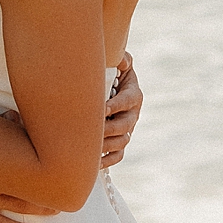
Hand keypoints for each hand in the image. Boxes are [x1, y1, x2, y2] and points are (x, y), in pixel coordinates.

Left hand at [102, 51, 140, 166]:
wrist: (112, 87)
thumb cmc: (112, 73)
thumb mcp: (119, 63)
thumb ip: (121, 59)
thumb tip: (121, 60)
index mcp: (133, 95)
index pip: (126, 101)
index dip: (115, 106)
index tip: (101, 108)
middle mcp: (132, 114)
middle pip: (124, 126)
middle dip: (108, 129)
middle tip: (91, 130)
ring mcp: (127, 130)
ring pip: (121, 142)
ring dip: (105, 145)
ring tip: (89, 147)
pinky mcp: (121, 142)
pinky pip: (117, 156)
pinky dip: (107, 160)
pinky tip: (93, 162)